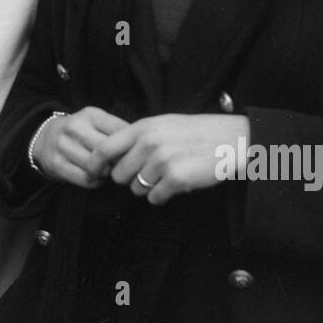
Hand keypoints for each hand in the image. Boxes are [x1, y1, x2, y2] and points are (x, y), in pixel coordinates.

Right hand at [32, 106, 128, 187]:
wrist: (44, 137)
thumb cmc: (80, 131)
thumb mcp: (97, 122)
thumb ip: (117, 130)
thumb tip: (141, 144)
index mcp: (90, 114)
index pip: (119, 131)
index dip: (131, 146)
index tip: (135, 153)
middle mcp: (74, 127)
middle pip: (107, 150)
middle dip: (118, 162)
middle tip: (123, 166)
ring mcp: (63, 145)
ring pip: (96, 166)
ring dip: (107, 174)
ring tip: (109, 172)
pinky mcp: (56, 164)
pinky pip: (85, 179)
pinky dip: (95, 182)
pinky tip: (97, 178)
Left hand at [94, 113, 247, 204]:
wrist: (229, 140)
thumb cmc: (194, 133)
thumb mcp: (161, 124)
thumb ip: (136, 137)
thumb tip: (109, 156)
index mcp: (142, 128)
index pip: (104, 149)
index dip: (94, 165)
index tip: (93, 174)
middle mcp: (149, 143)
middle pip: (119, 175)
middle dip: (130, 179)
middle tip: (149, 173)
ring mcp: (162, 161)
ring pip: (136, 189)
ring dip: (148, 187)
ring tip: (166, 175)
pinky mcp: (176, 179)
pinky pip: (154, 198)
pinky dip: (162, 196)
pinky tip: (176, 184)